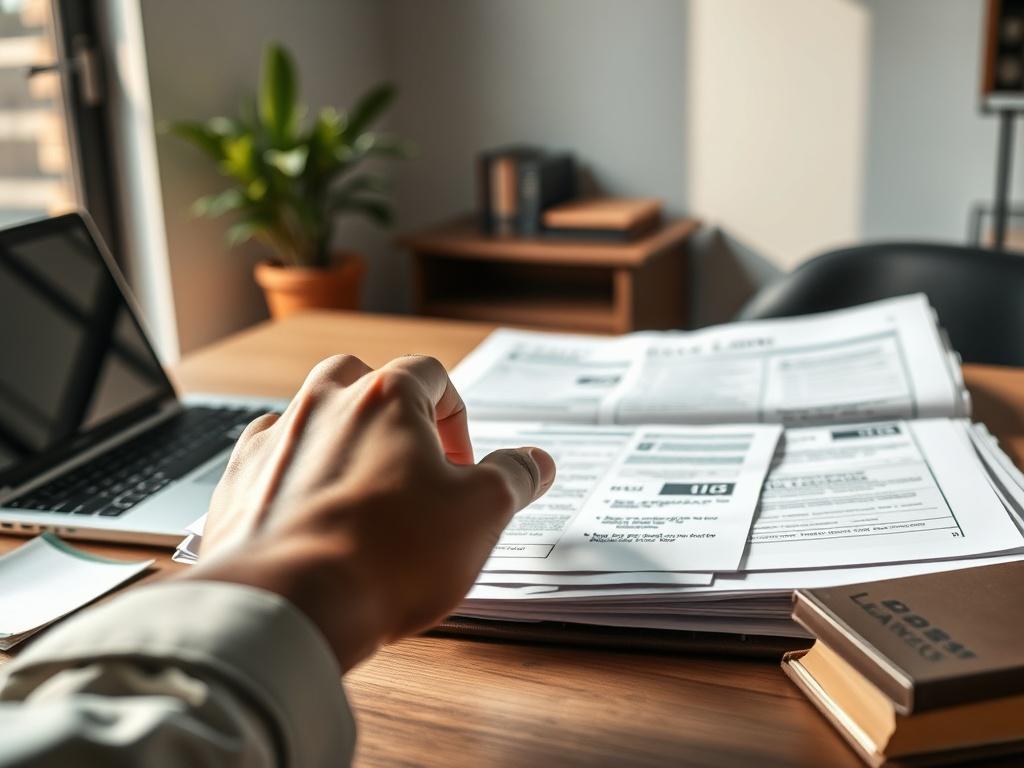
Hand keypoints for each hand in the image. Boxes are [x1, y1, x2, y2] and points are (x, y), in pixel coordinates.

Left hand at [178, 354, 554, 670]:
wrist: (287, 606)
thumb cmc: (385, 556)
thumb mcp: (481, 514)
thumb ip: (513, 477)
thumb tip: (535, 461)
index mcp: (383, 398)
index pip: (429, 374)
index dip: (456, 417)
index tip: (463, 464)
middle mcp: (322, 405)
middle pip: (363, 381)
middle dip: (392, 415)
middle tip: (412, 466)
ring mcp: (273, 442)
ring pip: (313, 419)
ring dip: (342, 444)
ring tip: (365, 497)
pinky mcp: (238, 483)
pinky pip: (273, 463)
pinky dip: (297, 478)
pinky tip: (315, 519)